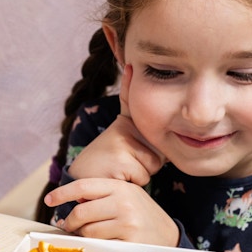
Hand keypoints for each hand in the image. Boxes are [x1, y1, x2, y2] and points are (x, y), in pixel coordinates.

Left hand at [43, 177, 180, 245]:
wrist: (169, 234)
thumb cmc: (141, 215)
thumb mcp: (125, 196)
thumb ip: (102, 196)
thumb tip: (72, 201)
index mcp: (119, 187)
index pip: (83, 186)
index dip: (62, 193)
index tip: (49, 200)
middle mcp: (123, 201)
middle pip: (80, 212)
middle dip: (69, 222)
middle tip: (67, 226)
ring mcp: (126, 222)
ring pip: (88, 231)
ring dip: (82, 235)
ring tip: (89, 235)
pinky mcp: (129, 240)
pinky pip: (99, 244)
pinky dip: (95, 245)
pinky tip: (101, 243)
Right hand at [67, 64, 165, 185]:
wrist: (82, 185)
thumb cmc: (110, 171)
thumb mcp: (127, 152)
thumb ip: (146, 145)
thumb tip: (169, 144)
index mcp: (123, 124)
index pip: (128, 101)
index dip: (129, 83)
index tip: (130, 65)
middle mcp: (121, 128)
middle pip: (158, 148)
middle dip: (149, 164)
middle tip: (126, 167)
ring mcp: (119, 140)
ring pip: (153, 164)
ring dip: (141, 174)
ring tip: (121, 173)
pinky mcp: (119, 158)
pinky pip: (144, 175)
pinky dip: (135, 183)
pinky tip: (117, 178)